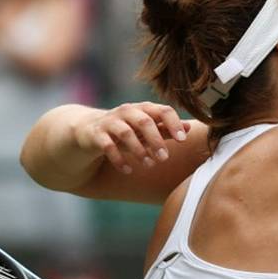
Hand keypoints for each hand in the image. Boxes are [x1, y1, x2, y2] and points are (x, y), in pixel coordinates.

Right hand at [74, 102, 190, 173]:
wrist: (88, 130)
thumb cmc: (125, 130)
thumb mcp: (145, 129)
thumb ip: (165, 128)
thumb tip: (189, 128)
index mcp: (143, 109)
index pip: (162, 110)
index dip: (173, 123)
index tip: (183, 139)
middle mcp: (127, 112)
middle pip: (144, 121)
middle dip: (156, 140)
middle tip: (165, 158)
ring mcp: (110, 122)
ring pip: (126, 133)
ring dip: (139, 150)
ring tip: (149, 165)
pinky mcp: (96, 134)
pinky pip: (107, 146)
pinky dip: (119, 159)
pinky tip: (128, 170)